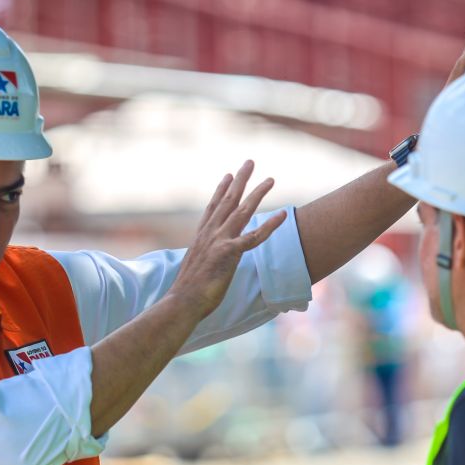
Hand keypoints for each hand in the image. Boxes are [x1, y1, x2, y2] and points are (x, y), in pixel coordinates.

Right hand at [170, 160, 282, 319]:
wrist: (182, 301)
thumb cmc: (188, 292)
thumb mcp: (194, 268)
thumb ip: (203, 259)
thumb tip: (207, 262)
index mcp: (201, 236)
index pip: (213, 207)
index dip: (221, 189)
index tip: (229, 175)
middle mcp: (209, 234)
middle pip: (227, 200)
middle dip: (240, 180)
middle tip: (250, 162)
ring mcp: (219, 241)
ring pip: (242, 211)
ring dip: (258, 194)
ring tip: (271, 180)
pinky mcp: (229, 253)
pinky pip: (254, 237)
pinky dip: (269, 225)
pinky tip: (282, 214)